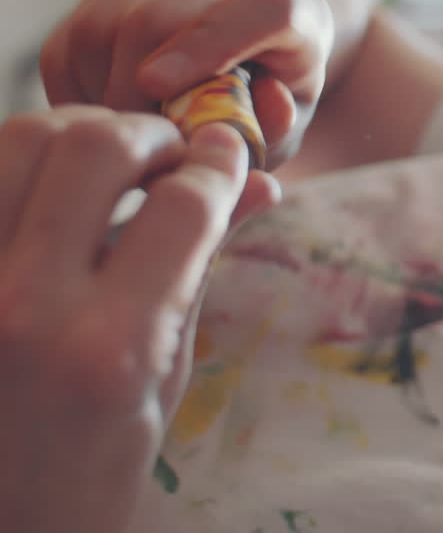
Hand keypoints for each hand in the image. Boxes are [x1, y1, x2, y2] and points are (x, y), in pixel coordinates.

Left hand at [0, 106, 276, 532]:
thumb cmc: (91, 469)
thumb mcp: (164, 376)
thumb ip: (199, 268)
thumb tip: (259, 187)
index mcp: (110, 348)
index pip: (183, 205)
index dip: (218, 163)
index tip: (228, 150)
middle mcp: (24, 309)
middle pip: (93, 145)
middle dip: (147, 133)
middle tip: (167, 152)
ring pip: (17, 140)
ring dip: (74, 133)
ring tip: (104, 161)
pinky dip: (18, 168)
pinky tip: (46, 191)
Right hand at [41, 0, 335, 169]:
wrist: (257, 54)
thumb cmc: (272, 100)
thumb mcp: (287, 125)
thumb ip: (280, 122)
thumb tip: (269, 105)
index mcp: (288, 7)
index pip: (256, 8)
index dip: (201, 45)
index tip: (154, 87)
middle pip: (155, 17)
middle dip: (131, 90)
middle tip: (135, 148)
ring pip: (101, 24)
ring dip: (99, 90)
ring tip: (126, 135)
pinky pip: (72, 36)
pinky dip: (75, 86)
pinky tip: (104, 116)